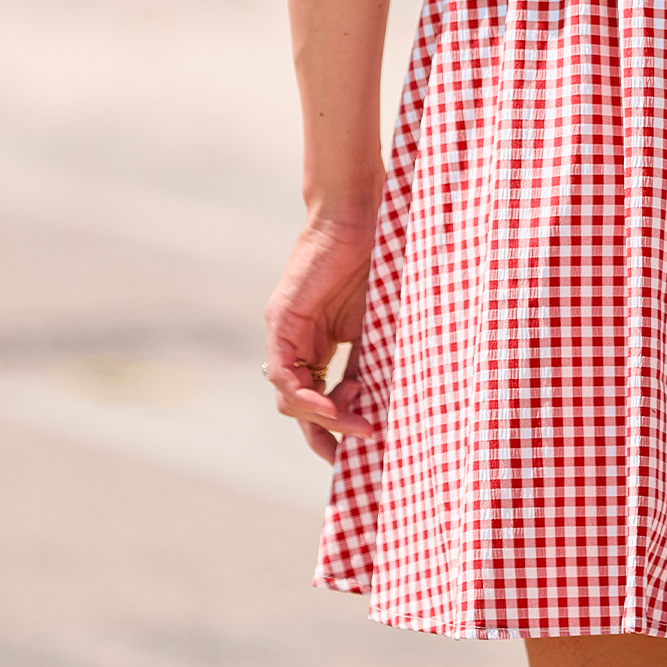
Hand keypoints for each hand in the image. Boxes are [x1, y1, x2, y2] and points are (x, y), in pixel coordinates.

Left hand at [264, 213, 380, 463]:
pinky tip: (334, 409)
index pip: (319, 399)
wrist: (360, 216)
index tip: (364, 448)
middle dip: (328, 434)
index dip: (337, 428)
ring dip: (323, 419)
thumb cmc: (377, 259)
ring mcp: (285, 334)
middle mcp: (298, 344)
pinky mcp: (280, 322)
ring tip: (358, 424)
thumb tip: (385, 406)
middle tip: (357, 450)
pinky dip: (306, 398)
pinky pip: (283, 376)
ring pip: (290, 397)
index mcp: (321, 345)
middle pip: (302, 406)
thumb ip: (372, 361)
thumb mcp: (377, 325)